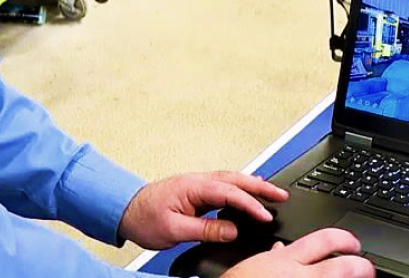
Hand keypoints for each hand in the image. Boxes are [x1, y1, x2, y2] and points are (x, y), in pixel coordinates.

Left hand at [117, 171, 288, 249]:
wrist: (126, 209)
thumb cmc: (145, 217)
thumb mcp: (174, 229)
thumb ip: (205, 229)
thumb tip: (232, 229)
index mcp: (193, 186)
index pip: (229, 193)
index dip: (250, 204)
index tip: (266, 216)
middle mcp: (197, 180)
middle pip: (235, 179)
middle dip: (260, 186)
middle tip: (282, 195)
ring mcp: (197, 183)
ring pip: (231, 180)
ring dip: (253, 185)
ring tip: (273, 193)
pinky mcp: (196, 190)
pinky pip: (224, 185)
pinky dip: (240, 187)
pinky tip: (248, 192)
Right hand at [224, 229, 374, 277]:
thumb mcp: (254, 267)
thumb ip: (270, 257)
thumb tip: (278, 249)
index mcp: (286, 259)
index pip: (323, 240)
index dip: (344, 239)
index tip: (354, 243)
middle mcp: (300, 277)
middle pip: (342, 266)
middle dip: (361, 265)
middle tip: (368, 267)